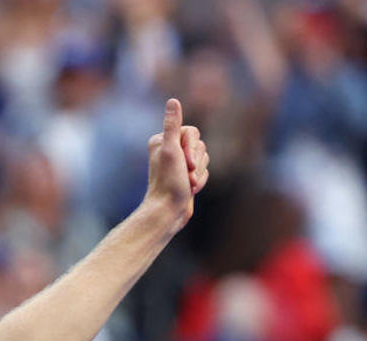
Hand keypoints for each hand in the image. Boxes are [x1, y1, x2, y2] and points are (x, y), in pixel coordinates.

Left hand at [145, 98, 208, 230]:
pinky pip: (204, 171)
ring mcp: (179, 163)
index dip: (192, 147)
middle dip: (197, 162)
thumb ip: (172, 126)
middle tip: (186, 176)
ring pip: (204, 158)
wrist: (169, 212)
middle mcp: (169, 150)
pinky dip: (200, 181)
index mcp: (162, 140)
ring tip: (188, 185)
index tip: (185, 163)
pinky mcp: (186, 175)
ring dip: (199, 173)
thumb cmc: (168, 183)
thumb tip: (173, 101)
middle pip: (200, 144)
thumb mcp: (171, 151)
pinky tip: (190, 190)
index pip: (192, 132)